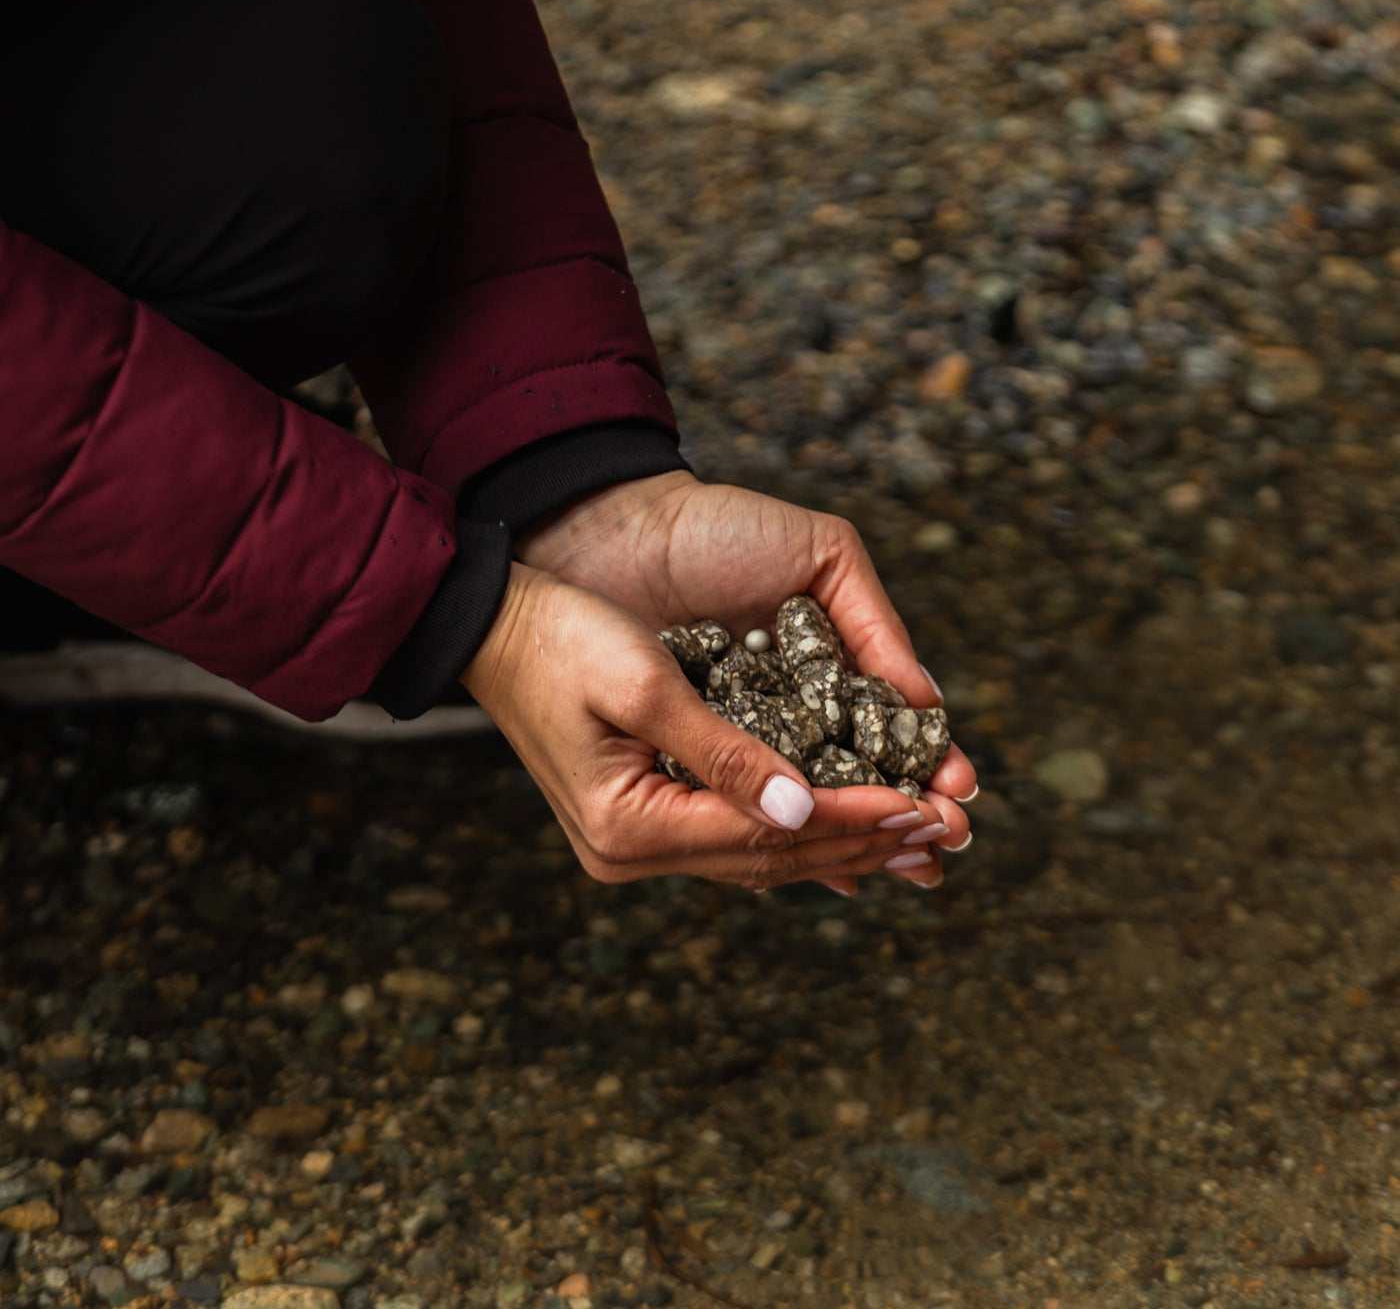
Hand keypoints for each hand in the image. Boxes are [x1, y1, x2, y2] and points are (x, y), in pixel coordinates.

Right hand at [462, 562, 954, 887]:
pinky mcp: (642, 819)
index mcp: (628, 826)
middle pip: (768, 858)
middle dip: (858, 841)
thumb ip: (723, 752)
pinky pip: (736, 836)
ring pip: (757, 856)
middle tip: (940, 832)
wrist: (493, 627)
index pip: (764, 833)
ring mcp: (635, 842)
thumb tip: (800, 811)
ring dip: (837, 843)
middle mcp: (632, 851)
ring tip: (913, 839)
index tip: (919, 805)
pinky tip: (844, 830)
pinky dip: (796, 832)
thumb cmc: (561, 638)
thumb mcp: (643, 684)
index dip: (848, 818)